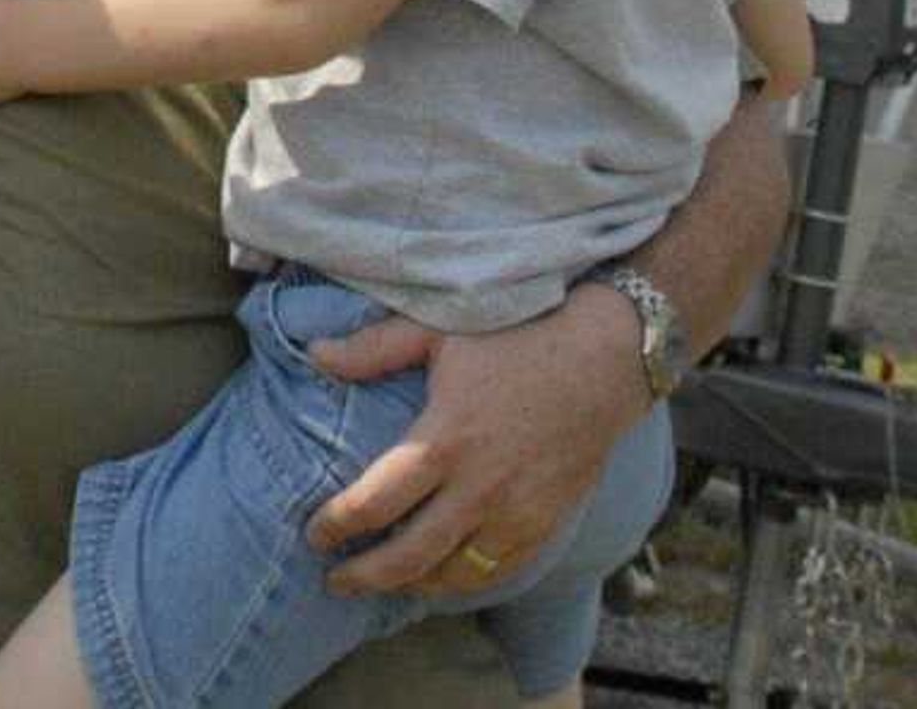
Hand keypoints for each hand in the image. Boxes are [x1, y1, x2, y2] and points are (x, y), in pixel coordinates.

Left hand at [301, 286, 647, 594]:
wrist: (603, 362)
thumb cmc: (516, 338)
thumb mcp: (437, 331)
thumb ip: (373, 348)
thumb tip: (314, 355)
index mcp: (443, 441)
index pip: (375, 502)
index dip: (337, 525)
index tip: (314, 534)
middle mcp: (479, 488)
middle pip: (410, 555)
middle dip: (365, 576)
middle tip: (333, 580)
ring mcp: (516, 513)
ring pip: (455, 574)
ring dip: (413, 586)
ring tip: (383, 583)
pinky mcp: (545, 524)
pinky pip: (498, 571)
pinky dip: (463, 582)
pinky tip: (441, 578)